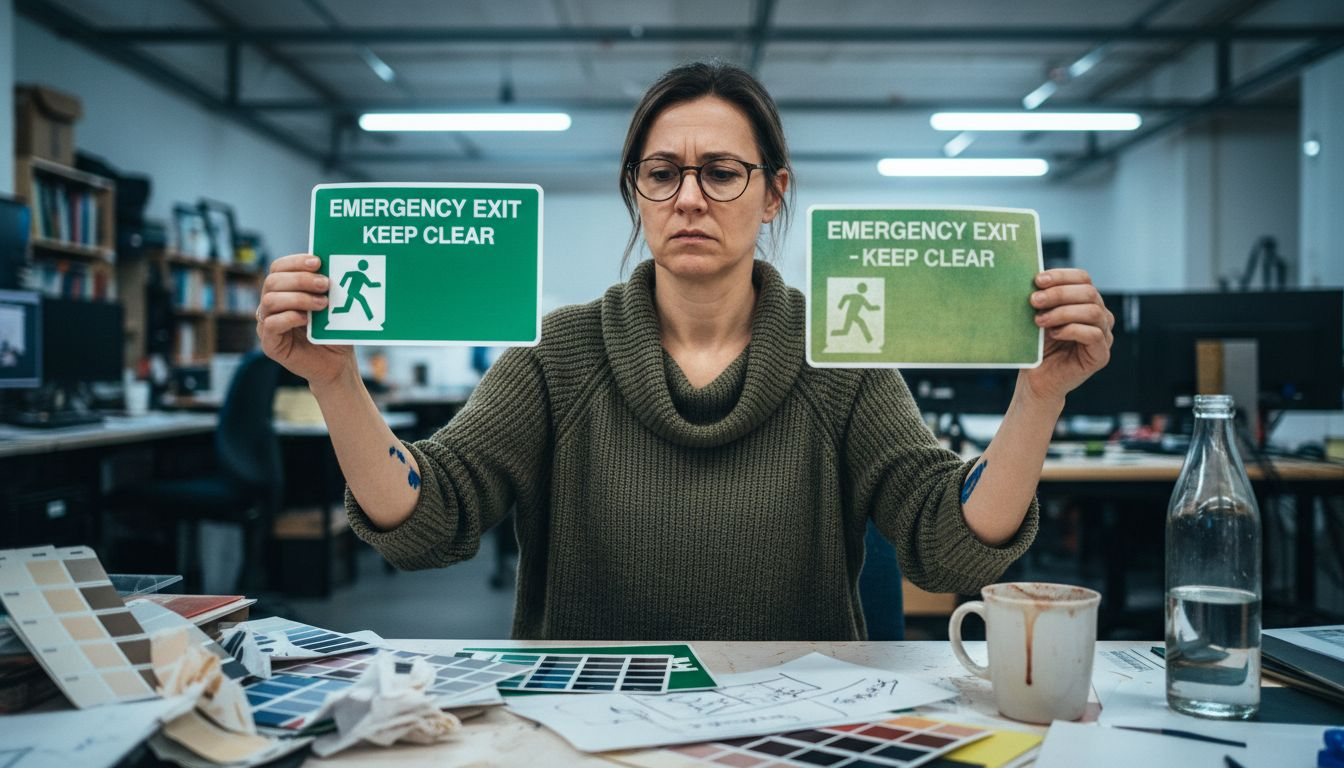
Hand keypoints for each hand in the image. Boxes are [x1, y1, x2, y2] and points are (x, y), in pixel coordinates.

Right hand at [256, 253, 355, 388]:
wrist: (338, 363)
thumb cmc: (334, 331)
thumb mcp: (332, 304)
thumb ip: (325, 286)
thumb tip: (330, 263)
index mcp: (283, 291)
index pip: (278, 268)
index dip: (295, 262)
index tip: (318, 262)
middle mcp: (271, 306)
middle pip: (272, 281)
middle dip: (300, 279)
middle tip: (325, 284)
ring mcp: (267, 324)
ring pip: (270, 301)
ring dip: (299, 298)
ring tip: (323, 304)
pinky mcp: (270, 344)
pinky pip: (270, 324)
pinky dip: (289, 318)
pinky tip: (306, 319)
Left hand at [1021, 268, 1112, 404]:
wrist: (1036, 380)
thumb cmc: (1037, 347)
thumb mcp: (1038, 316)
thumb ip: (1042, 299)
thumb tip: (1035, 278)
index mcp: (1086, 302)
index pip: (1083, 278)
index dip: (1061, 276)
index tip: (1037, 280)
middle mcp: (1100, 316)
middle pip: (1089, 292)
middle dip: (1059, 294)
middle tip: (1034, 301)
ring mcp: (1104, 335)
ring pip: (1093, 311)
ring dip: (1062, 312)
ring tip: (1039, 321)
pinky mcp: (1102, 354)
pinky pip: (1093, 334)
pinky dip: (1071, 330)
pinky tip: (1053, 334)